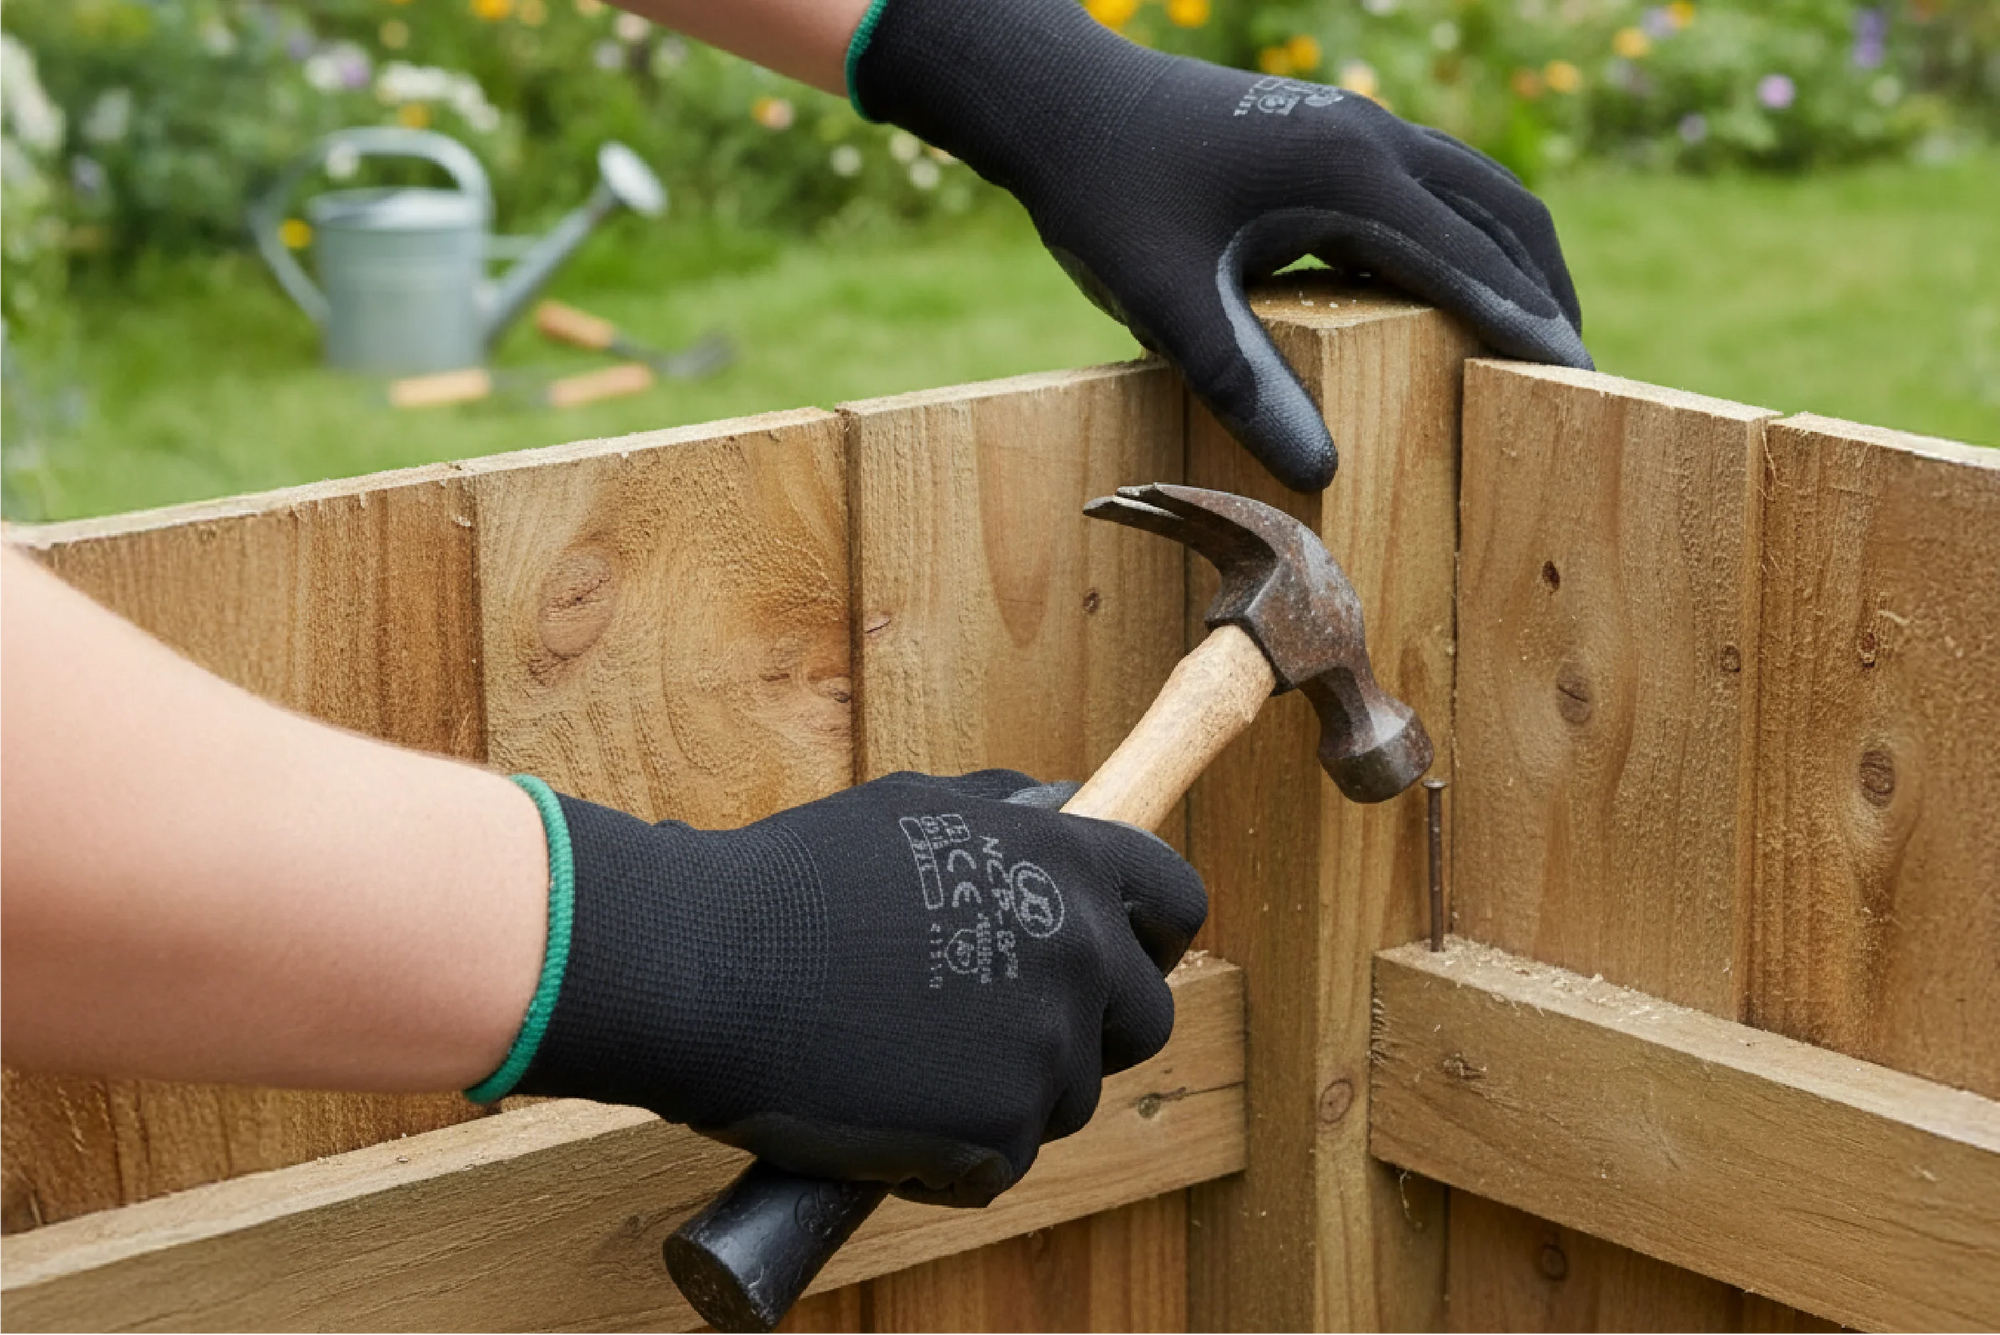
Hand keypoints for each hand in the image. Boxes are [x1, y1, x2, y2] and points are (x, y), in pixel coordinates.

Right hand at [505, 770, 1206, 1205]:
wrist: (711, 967)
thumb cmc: (795, 883)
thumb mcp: (914, 807)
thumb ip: (1005, 816)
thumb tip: (1061, 806)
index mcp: (1068, 867)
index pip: (1176, 903)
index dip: (1156, 936)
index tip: (1129, 958)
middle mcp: (1079, 953)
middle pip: (1147, 1017)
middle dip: (1093, 1031)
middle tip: (1008, 1034)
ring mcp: (1045, 1048)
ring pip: (1069, 1097)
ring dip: (1008, 1094)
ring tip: (913, 1070)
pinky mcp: (999, 1134)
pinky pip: (1000, 1164)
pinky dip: (950, 1158)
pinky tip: (884, 1121)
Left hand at [851, 0, 1590, 490]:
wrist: (1059, 104)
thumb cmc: (1106, 198)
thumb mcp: (1168, 304)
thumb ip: (1245, 387)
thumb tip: (1322, 471)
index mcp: (1349, 175)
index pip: (1471, 260)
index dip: (1528, 325)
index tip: (1579, 382)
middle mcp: (1370, 138)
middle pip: (1503, 210)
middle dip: (1547, 288)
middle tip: (1574, 369)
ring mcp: (1351, 126)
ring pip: (1472, 187)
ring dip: (1512, 256)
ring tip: (1532, 333)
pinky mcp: (1326, 132)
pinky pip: (1426, 184)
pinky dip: (1461, 236)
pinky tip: (1446, 290)